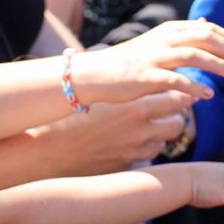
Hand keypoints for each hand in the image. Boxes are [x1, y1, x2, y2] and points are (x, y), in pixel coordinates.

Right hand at [32, 90, 194, 171]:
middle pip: (178, 121)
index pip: (176, 97)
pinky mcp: (127, 165)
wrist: (45, 152)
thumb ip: (115, 78)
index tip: (175, 89)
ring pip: (166, 141)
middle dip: (176, 115)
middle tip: (170, 108)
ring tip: (154, 124)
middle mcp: (140, 129)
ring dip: (163, 132)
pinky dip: (148, 147)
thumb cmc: (64, 116)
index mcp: (134, 105)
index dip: (179, 93)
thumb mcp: (93, 92)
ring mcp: (135, 151)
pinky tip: (138, 140)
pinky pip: (150, 156)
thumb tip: (118, 58)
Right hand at [72, 19, 223, 103]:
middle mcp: (164, 39)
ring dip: (219, 65)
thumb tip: (206, 22)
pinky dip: (195, 87)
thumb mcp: (158, 40)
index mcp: (169, 30)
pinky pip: (177, 80)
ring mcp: (156, 57)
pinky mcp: (147, 76)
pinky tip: (208, 95)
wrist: (98, 74)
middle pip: (206, 38)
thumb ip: (183, 33)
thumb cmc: (131, 60)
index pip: (207, 28)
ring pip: (195, 55)